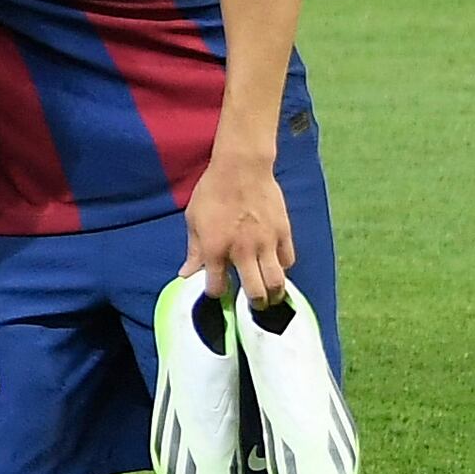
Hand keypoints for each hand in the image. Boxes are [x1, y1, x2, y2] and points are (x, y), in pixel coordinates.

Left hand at [183, 146, 298, 308]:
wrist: (241, 169)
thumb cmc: (212, 192)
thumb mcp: (193, 221)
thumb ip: (194, 251)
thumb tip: (186, 274)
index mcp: (216, 249)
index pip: (217, 286)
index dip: (216, 293)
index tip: (218, 291)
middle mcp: (243, 250)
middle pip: (255, 291)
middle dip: (254, 303)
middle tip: (254, 304)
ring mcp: (266, 243)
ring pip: (277, 281)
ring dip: (275, 293)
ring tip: (271, 295)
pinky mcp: (284, 233)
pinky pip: (288, 259)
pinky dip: (283, 267)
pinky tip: (276, 266)